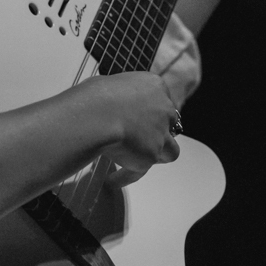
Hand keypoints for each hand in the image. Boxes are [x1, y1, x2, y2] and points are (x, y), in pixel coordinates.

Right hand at [60, 72, 179, 185]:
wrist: (95, 115)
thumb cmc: (94, 97)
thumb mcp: (106, 84)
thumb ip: (116, 95)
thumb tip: (106, 102)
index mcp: (154, 86)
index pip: (162, 100)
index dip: (152, 111)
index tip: (141, 118)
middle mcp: (164, 109)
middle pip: (170, 124)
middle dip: (159, 132)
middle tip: (141, 139)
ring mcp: (161, 134)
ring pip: (170, 150)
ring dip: (156, 156)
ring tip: (137, 161)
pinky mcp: (152, 155)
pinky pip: (140, 170)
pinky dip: (128, 175)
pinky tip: (112, 181)